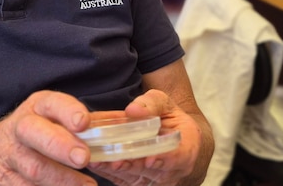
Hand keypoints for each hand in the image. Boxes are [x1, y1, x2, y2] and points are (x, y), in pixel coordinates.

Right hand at [0, 90, 96, 185]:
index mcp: (37, 107)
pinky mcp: (5, 181)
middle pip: (34, 133)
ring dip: (61, 179)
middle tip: (83, 157)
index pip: (52, 103)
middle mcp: (20, 128)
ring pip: (33, 168)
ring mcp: (10, 156)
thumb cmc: (38, 133)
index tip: (84, 122)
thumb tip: (124, 123)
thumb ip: (88, 123)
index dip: (67, 111)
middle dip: (59, 145)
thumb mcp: (55, 120)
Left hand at [87, 90, 202, 185]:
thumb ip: (151, 104)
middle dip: (130, 165)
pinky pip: (123, 181)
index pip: (178, 157)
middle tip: (113, 160)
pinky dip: (109, 172)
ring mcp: (155, 180)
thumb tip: (133, 110)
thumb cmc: (170, 119)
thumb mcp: (165, 104)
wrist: (175, 140)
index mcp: (186, 148)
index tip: (150, 159)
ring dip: (115, 170)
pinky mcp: (138, 183)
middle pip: (151, 171)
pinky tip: (95, 162)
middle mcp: (172, 170)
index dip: (164, 160)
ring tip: (97, 160)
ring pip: (134, 178)